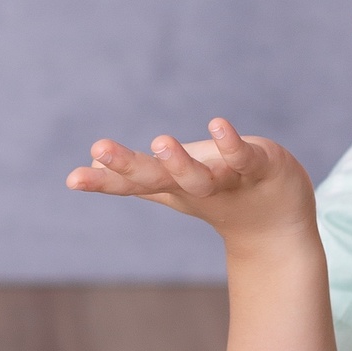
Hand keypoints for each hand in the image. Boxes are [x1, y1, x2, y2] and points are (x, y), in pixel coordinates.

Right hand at [66, 119, 314, 247]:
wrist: (278, 225)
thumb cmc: (223, 198)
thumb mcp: (177, 186)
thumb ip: (137, 177)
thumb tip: (90, 164)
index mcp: (173, 186)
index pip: (133, 183)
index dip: (104, 181)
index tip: (73, 178)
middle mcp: (196, 186)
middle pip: (160, 178)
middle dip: (129, 166)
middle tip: (99, 149)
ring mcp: (229, 179)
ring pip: (201, 175)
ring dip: (180, 162)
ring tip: (160, 142)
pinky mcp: (260, 168)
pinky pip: (243, 157)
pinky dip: (232, 144)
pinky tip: (218, 125)